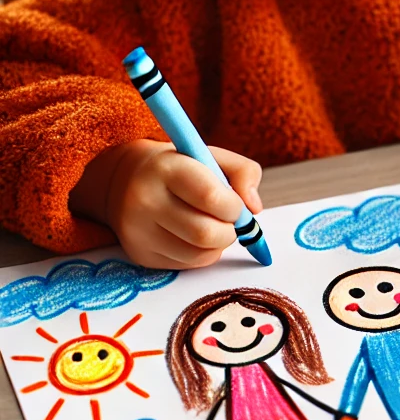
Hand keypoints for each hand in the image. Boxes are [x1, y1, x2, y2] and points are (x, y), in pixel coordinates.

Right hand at [69, 139, 263, 269]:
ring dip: (219, 244)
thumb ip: (244, 172)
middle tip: (227, 219)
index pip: (211, 197)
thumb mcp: (210, 155)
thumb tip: (254, 208)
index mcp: (166, 169)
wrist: (125, 180)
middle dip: (229, 230)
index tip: (235, 204)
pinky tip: (194, 236)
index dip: (234, 207)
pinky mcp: (140, 254)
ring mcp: (138, 231)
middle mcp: (146, 200)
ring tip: (212, 224)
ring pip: (200, 254)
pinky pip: (188, 264)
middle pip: (206, 233)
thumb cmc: (180, 168)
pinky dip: (204, 253)